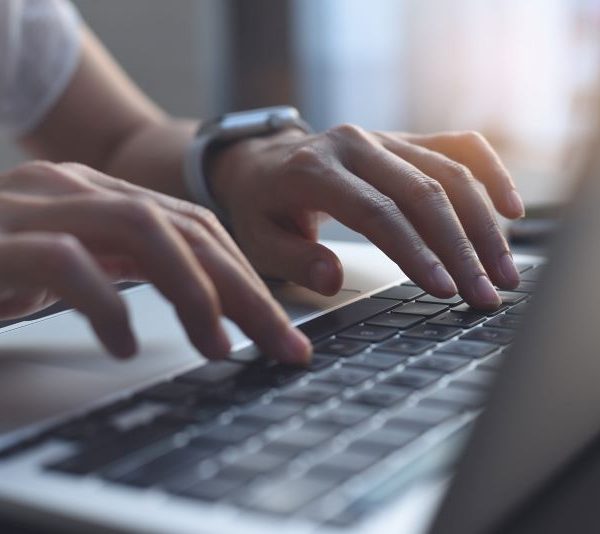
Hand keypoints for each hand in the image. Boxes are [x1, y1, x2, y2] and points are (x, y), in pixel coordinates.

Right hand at [0, 162, 309, 361]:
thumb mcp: (79, 267)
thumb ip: (131, 269)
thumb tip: (205, 303)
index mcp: (109, 199)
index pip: (200, 231)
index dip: (249, 280)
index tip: (282, 331)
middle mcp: (83, 192)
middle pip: (191, 232)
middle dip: (246, 293)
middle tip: (282, 346)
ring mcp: (40, 208)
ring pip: (144, 232)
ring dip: (194, 292)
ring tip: (218, 347)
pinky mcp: (0, 241)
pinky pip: (66, 263)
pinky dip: (104, 304)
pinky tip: (124, 346)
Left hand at [210, 126, 524, 308]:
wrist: (264, 162)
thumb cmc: (262, 206)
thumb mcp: (259, 240)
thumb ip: (294, 259)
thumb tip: (334, 278)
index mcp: (314, 170)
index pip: (377, 212)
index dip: (416, 251)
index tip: (445, 289)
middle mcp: (354, 145)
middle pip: (423, 193)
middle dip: (461, 248)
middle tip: (486, 293)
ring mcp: (383, 137)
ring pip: (449, 172)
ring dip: (483, 224)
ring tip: (504, 270)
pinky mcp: (403, 139)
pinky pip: (458, 146)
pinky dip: (489, 175)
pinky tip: (511, 209)